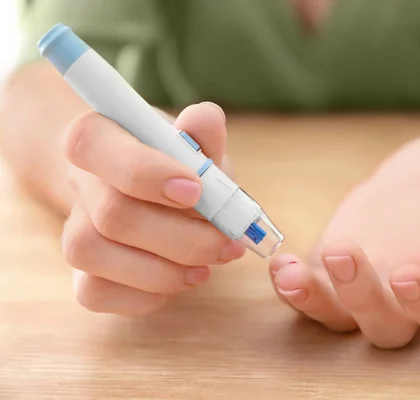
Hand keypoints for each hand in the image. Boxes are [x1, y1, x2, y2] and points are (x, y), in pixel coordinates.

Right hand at [61, 102, 244, 315]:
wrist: (148, 191)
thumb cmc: (176, 163)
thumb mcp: (196, 141)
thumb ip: (203, 131)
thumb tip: (205, 120)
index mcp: (101, 136)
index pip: (92, 144)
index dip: (144, 172)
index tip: (196, 191)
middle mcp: (81, 182)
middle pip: (112, 215)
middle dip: (181, 237)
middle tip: (226, 243)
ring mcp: (75, 229)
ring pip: (95, 255)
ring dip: (164, 270)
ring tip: (208, 265)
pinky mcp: (82, 272)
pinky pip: (94, 292)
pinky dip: (144, 296)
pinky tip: (179, 280)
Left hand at [269, 135, 419, 347]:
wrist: (415, 183)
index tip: (406, 275)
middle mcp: (407, 302)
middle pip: (387, 328)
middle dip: (361, 297)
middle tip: (341, 252)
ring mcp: (366, 295)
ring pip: (340, 321)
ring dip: (314, 302)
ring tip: (290, 272)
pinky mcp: (332, 280)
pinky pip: (309, 297)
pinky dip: (291, 287)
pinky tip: (279, 263)